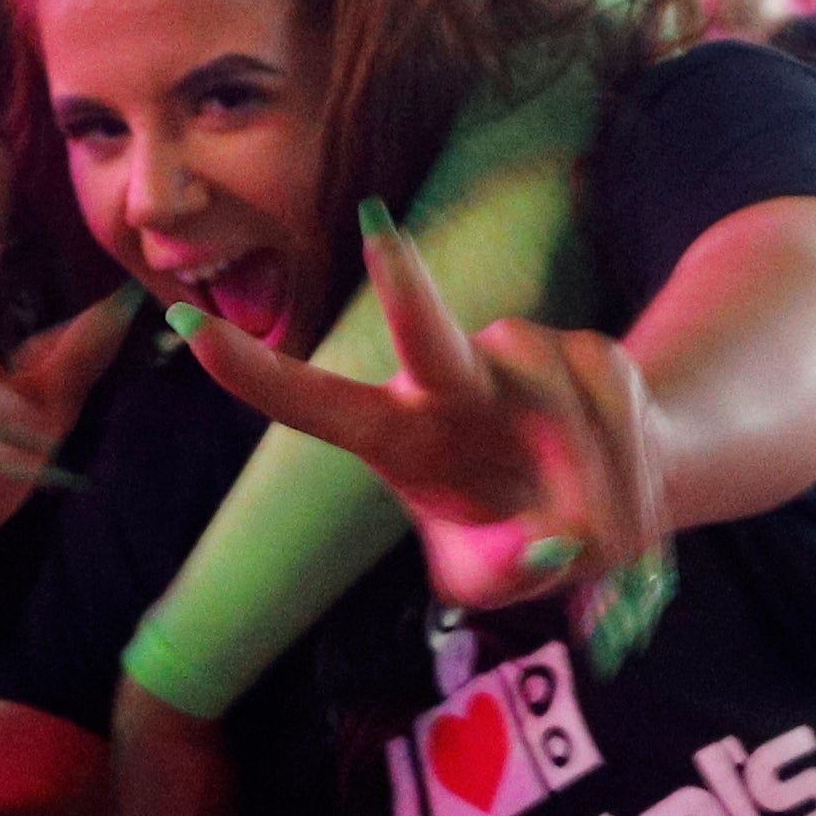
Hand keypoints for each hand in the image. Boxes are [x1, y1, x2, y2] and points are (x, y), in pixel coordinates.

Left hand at [172, 215, 661, 613]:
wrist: (611, 501)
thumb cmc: (523, 538)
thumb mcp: (496, 580)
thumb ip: (510, 571)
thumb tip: (556, 539)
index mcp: (397, 437)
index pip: (312, 402)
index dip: (252, 370)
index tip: (183, 320)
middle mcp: (448, 383)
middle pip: (426, 336)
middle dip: (406, 290)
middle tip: (378, 235)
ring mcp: (521, 359)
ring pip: (557, 397)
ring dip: (588, 475)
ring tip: (597, 538)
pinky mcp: (590, 354)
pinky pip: (612, 406)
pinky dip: (630, 470)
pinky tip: (632, 508)